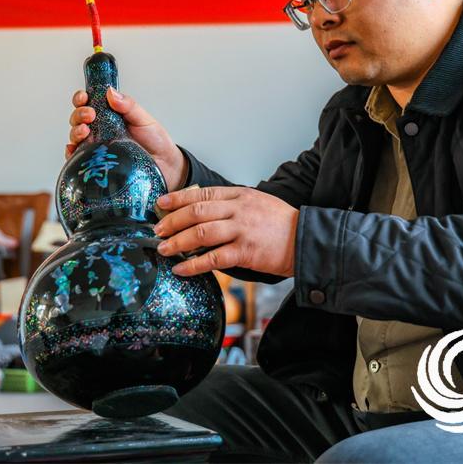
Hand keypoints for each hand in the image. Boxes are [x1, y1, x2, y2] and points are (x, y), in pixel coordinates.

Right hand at [67, 88, 187, 191]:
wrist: (165, 166)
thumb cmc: (156, 142)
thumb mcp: (144, 119)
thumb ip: (128, 106)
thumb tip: (111, 92)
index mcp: (109, 116)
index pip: (89, 104)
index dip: (81, 98)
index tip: (85, 97)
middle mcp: (100, 131)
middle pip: (78, 119)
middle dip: (79, 114)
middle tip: (90, 115)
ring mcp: (97, 148)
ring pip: (76, 137)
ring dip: (75, 131)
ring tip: (85, 131)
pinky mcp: (97, 165)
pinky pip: (78, 160)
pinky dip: (72, 154)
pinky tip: (74, 150)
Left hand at [152, 186, 298, 277]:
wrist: (305, 240)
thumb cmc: (280, 224)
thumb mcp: (256, 202)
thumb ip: (232, 204)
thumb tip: (202, 210)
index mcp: (240, 195)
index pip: (202, 194)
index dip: (178, 198)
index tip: (161, 204)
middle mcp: (238, 210)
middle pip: (196, 212)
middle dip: (172, 221)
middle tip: (157, 230)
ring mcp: (242, 230)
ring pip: (201, 233)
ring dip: (177, 242)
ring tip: (163, 249)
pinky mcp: (245, 252)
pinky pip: (212, 259)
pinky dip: (193, 265)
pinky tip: (181, 269)